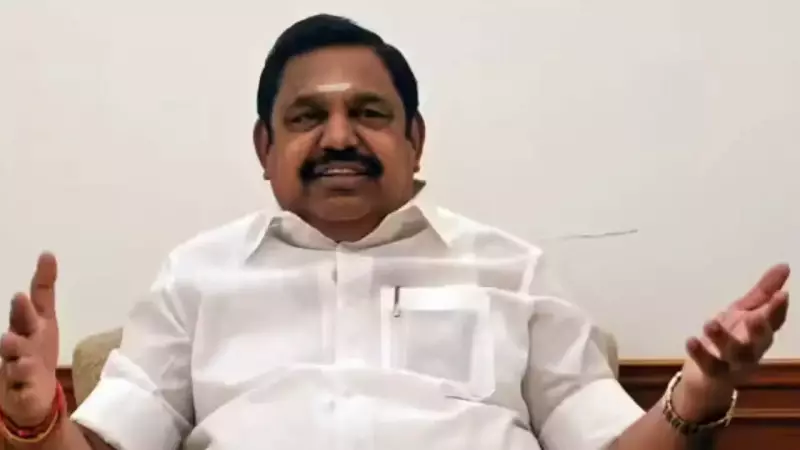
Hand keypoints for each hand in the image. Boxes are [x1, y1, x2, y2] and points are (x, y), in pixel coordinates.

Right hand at [0, 253, 60, 426]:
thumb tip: (47, 253)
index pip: (36, 299)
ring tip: (11, 340)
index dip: (42, 280)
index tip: (47, 258)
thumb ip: (43, 289)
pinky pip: (20, 386)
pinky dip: (21, 382)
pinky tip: (22, 376)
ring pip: (16, 355)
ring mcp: (16, 364)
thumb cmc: (35, 348)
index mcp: (30, 323)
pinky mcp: (19, 389)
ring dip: (14, 348)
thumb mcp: (43, 318)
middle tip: (19, 298)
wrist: (31, 391)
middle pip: (21, 324)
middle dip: (20, 311)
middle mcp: (20, 340)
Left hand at [677, 264, 790, 418]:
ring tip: (710, 323)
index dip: (778, 309)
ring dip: (724, 339)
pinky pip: (709, 365)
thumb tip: (784, 265)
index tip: (782, 294)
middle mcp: (752, 349)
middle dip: (760, 330)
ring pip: (734, 355)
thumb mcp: (744, 312)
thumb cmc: (730, 339)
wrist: (707, 376)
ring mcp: (733, 363)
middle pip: (760, 342)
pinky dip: (700, 354)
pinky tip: (691, 340)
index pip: (774, 321)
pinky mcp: (714, 373)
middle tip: (755, 317)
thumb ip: (763, 292)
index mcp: (760, 332)